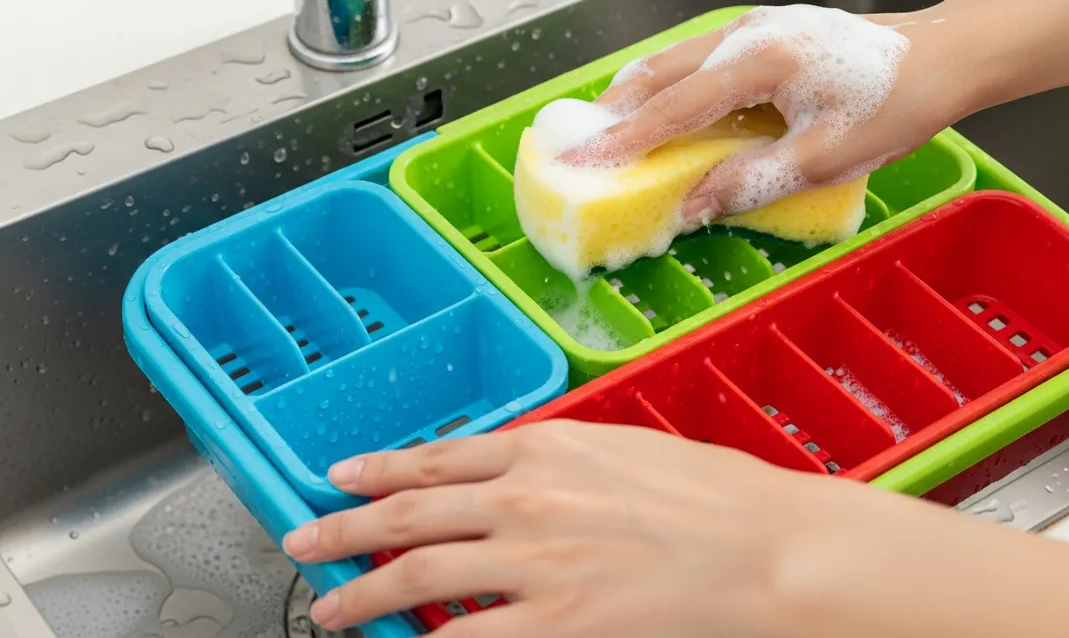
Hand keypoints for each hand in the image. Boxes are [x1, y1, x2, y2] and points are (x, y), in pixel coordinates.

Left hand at [279, 420, 1068, 637]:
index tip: (341, 476)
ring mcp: (534, 564)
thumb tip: (516, 478)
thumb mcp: (628, 451)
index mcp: (547, 449)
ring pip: (418, 579)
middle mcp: (524, 500)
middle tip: (304, 539)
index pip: (438, 458)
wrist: (764, 548)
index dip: (380, 469)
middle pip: (409, 515)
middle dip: (345, 529)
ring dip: (363, 593)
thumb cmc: (716, 494)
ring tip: (329, 608)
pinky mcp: (555, 625)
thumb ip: (564, 461)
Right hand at [576, 4, 979, 226]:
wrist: (941, 57)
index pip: (674, 106)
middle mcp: (750, 33)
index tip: (585, 163)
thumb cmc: (895, 101)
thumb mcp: (826, 158)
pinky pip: (700, 55)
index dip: (625, 140)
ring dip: (638, 92)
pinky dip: (670, 82)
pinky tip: (664, 105)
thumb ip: (753, 181)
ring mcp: (757, 26)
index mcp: (762, 61)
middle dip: (614, 109)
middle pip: (660, 70)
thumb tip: (694, 205)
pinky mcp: (767, 31)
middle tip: (579, 144)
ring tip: (608, 127)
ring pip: (675, 57)